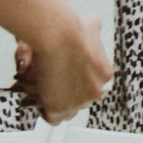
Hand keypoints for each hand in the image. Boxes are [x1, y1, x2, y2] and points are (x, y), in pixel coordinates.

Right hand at [17, 0, 110, 120]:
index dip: (71, 83)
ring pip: (64, 109)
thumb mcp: (89, 24)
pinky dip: (42, 108)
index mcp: (104, 73)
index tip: (59, 76)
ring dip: (50, 98)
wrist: (58, 35)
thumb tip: (91, 25)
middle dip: (60, 92)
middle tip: (46, 80)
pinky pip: (52, 118)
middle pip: (76, 100)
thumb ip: (91, 29)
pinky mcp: (60, 108)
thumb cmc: (68, 29)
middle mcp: (95, 90)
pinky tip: (37, 94)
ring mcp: (78, 101)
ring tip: (39, 83)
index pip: (88, 87)